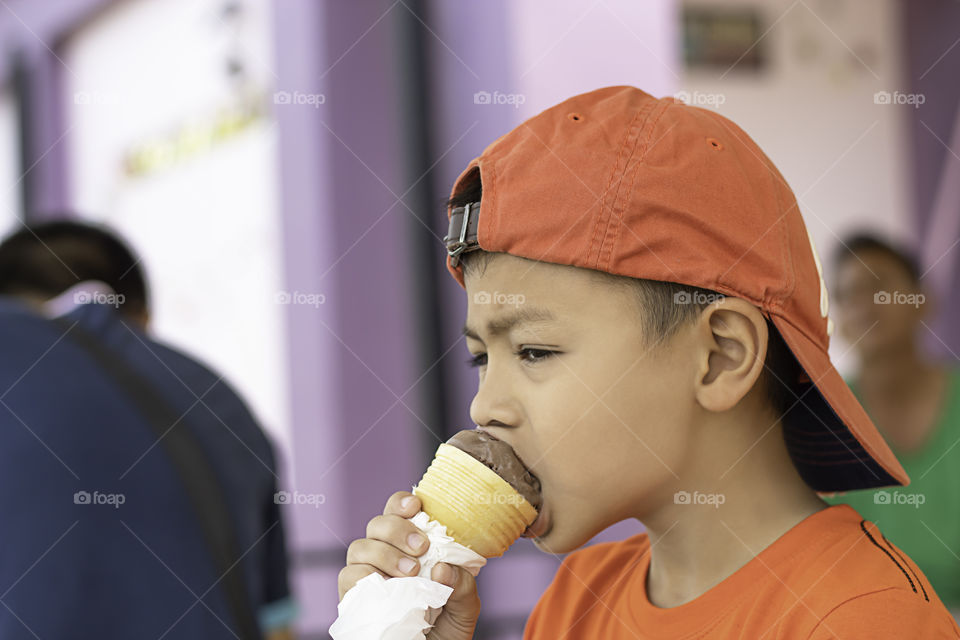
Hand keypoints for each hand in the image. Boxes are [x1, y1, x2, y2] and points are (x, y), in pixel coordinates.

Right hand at [338, 491, 480, 638]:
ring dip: (385, 553)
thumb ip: (462, 586)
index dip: (402, 503)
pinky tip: (388, 587)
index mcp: (410, 547)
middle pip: (378, 523)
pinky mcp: (353, 597)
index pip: (398, 511)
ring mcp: (367, 575)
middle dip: (398, 528)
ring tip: (410, 573)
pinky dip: (365, 576)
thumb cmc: (445, 629)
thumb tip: (442, 568)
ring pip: (360, 546)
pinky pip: (348, 576)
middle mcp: (384, 555)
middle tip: (422, 548)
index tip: (417, 505)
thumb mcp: (465, 608)